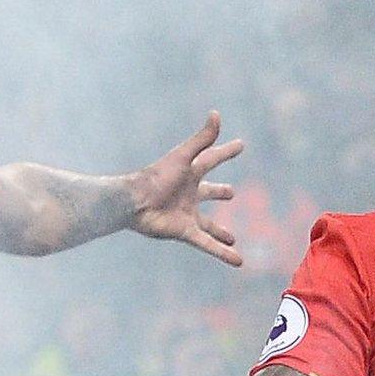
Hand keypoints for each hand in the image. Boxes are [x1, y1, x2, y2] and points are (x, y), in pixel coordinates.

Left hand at [129, 111, 243, 265]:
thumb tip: (217, 114)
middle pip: (208, 192)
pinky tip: (238, 261)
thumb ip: (202, 138)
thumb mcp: (183, 156)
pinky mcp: (184, 231)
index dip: (225, 151)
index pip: (212, 158)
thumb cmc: (156, 177)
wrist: (134, 202)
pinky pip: (207, 243)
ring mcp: (187, 213)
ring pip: (209, 225)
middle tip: (231, 192)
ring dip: (220, 232)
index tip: (240, 145)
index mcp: (190, 173)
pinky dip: (222, 253)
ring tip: (233, 238)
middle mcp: (189, 193)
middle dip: (218, 191)